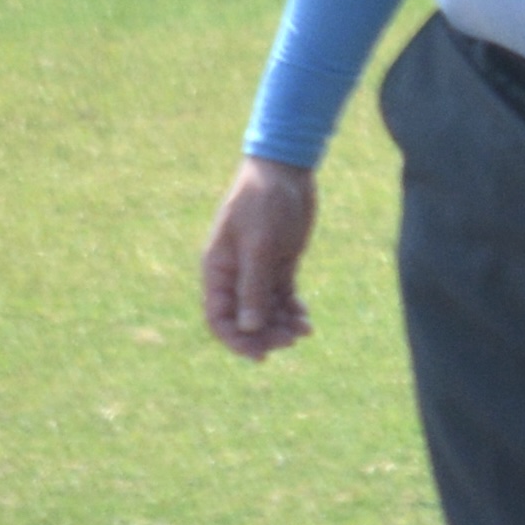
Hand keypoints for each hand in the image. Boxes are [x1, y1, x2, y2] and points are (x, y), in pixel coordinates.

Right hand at [202, 157, 318, 360]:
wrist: (286, 170)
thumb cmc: (263, 201)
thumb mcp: (259, 245)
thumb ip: (253, 286)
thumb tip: (249, 328)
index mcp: (218, 270)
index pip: (219, 317)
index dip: (235, 340)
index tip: (259, 354)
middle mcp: (235, 274)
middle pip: (245, 319)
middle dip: (264, 335)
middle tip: (290, 340)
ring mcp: (259, 269)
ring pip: (266, 311)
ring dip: (282, 325)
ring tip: (304, 330)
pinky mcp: (281, 263)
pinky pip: (282, 296)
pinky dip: (292, 310)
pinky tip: (306, 319)